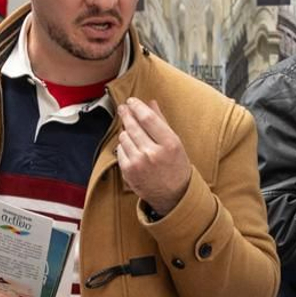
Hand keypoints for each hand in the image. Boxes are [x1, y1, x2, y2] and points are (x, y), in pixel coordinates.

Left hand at [116, 97, 192, 214]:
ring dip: (126, 131)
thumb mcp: (175, 142)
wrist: (173, 195)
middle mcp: (153, 153)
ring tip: (133, 133)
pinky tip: (131, 147)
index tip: (132, 101)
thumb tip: (150, 103)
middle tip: (123, 108)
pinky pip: (120, 150)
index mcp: (169, 143)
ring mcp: (139, 163)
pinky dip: (123, 146)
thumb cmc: (176, 166)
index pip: (147, 118)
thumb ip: (161, 121)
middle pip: (133, 125)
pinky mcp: (128, 171)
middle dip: (126, 114)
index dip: (137, 106)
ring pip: (124, 136)